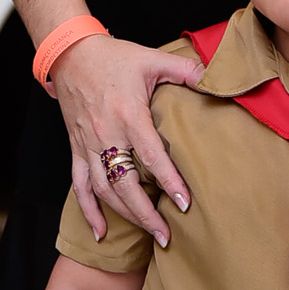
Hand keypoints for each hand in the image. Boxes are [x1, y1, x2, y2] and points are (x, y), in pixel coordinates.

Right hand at [51, 31, 203, 244]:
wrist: (72, 53)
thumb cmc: (115, 56)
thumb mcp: (153, 58)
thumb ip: (186, 70)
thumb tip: (217, 78)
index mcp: (128, 113)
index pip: (151, 155)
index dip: (169, 181)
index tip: (185, 203)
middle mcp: (106, 133)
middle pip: (125, 184)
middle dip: (146, 214)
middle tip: (167, 236)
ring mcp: (88, 144)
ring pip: (104, 189)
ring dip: (125, 215)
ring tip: (148, 234)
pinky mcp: (76, 148)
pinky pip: (79, 185)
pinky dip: (88, 211)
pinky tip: (100, 231)